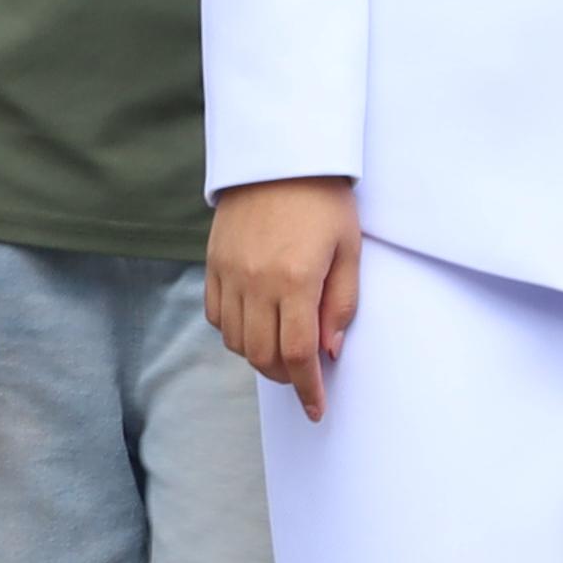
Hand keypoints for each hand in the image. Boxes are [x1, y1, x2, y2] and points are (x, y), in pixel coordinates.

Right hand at [209, 177, 363, 406]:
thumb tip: (329, 351)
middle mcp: (256, 282)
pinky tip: (257, 326)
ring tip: (283, 350)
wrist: (279, 154)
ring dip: (260, 357)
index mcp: (295, 280)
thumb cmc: (324, 199)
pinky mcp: (213, 264)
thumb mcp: (349, 248)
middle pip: (262, 356)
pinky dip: (236, 332)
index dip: (308, 389)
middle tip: (306, 376)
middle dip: (286, 377)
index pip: (296, 354)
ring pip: (236, 341)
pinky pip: (218, 317)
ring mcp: (229, 274)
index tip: (317, 408)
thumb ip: (340, 304)